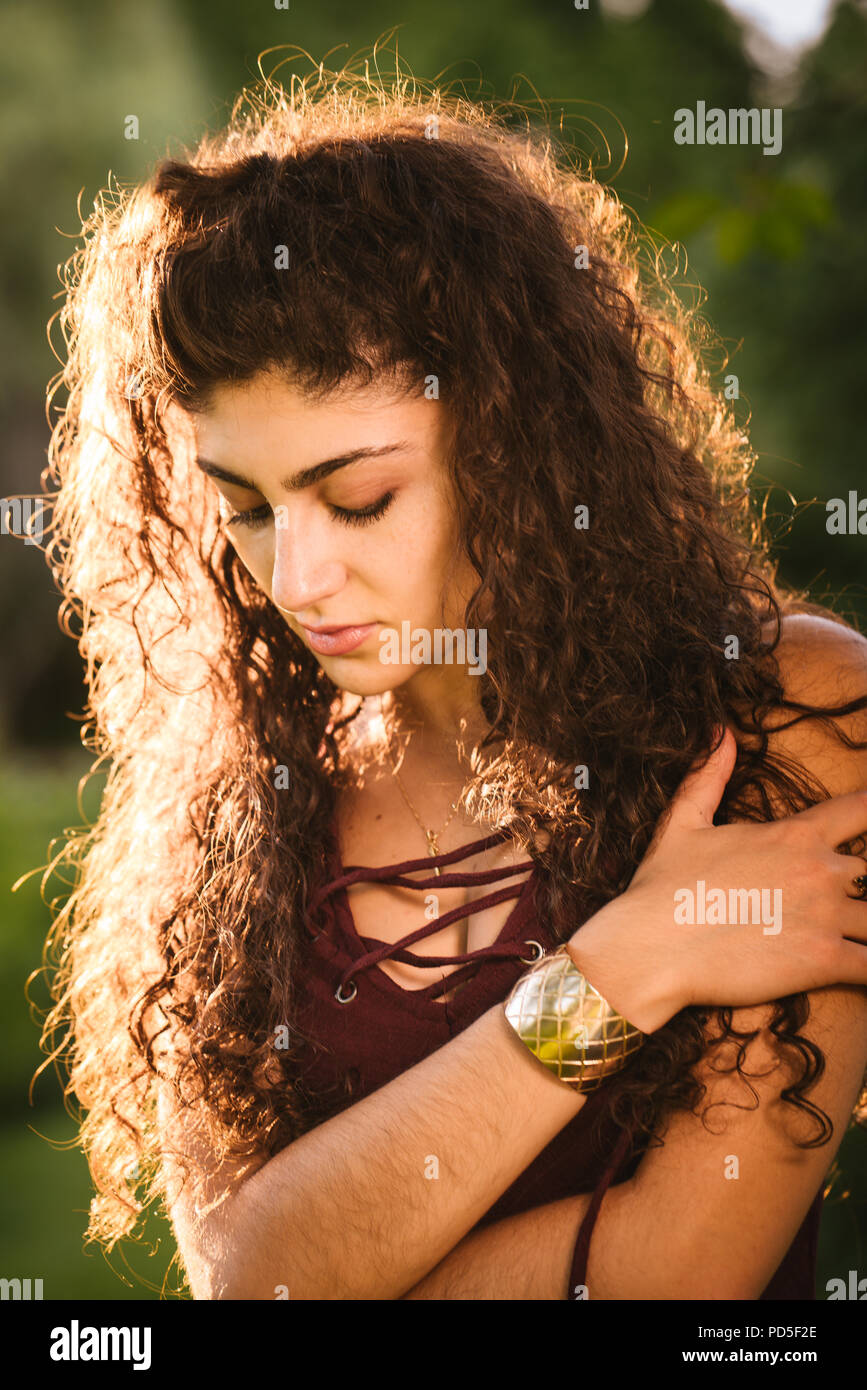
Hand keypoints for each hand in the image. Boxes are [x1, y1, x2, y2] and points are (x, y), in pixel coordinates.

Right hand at [566, 727, 866, 1032]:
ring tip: (859, 930)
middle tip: (846, 898)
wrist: (649, 949)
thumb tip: (721, 730)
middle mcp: (819, 870)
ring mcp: (825, 916)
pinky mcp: (824, 961)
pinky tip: (863, 966)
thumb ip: (710, 776)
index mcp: (794, 834)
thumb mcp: (683, 821)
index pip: (863, 810)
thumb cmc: (662, 887)